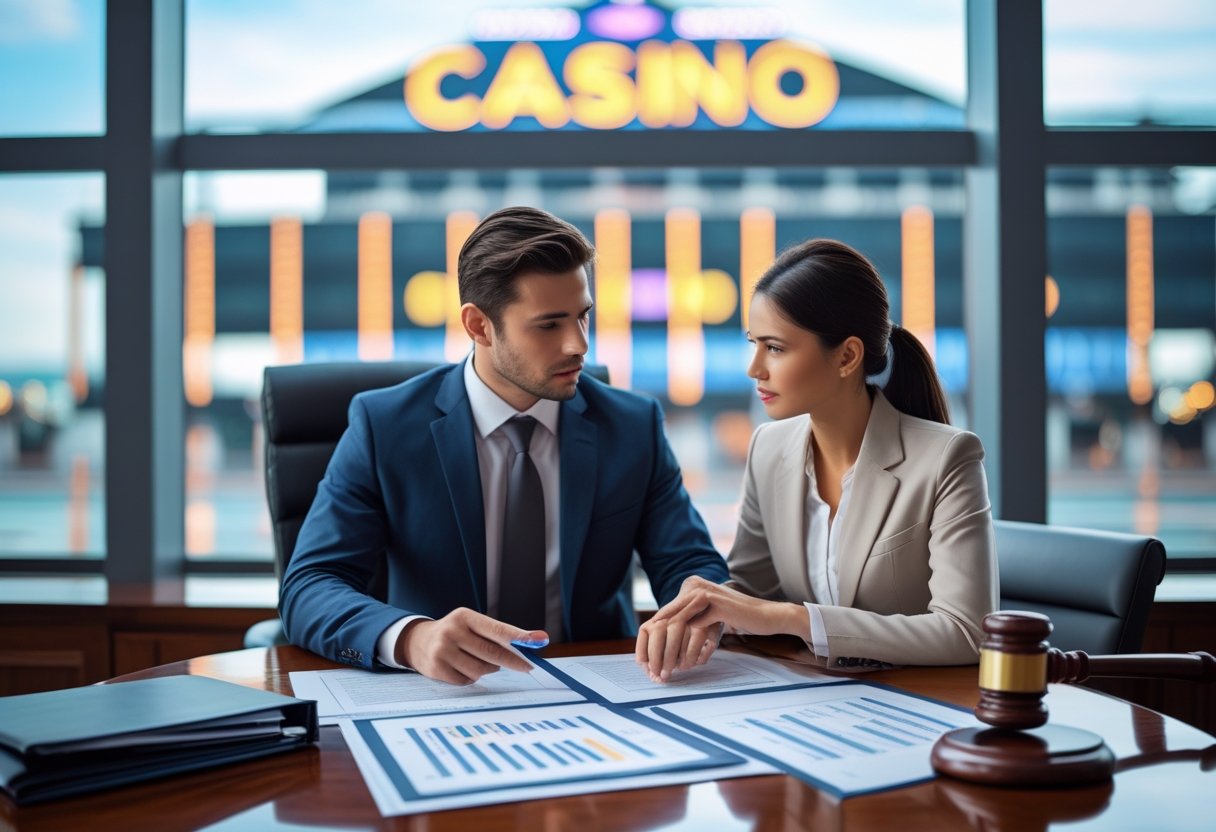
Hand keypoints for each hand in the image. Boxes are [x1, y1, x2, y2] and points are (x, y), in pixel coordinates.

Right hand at [397, 607, 548, 684]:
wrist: (417, 641)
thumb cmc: (454, 633)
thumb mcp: (471, 625)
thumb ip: (496, 634)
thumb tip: (531, 642)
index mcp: (465, 616)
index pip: (498, 629)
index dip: (520, 637)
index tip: (539, 641)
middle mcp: (452, 631)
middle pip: (492, 652)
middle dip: (513, 661)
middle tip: (527, 666)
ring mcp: (443, 651)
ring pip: (481, 670)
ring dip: (486, 669)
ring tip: (476, 660)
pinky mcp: (437, 669)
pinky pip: (467, 680)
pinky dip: (470, 677)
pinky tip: (462, 668)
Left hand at [636, 576, 807, 681]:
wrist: (768, 616)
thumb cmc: (737, 619)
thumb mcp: (707, 618)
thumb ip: (687, 622)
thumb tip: (659, 645)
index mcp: (688, 587)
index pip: (660, 617)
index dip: (650, 642)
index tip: (646, 664)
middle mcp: (693, 586)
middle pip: (664, 621)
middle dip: (656, 650)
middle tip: (653, 672)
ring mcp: (704, 593)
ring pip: (676, 626)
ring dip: (669, 653)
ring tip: (668, 672)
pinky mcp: (716, 605)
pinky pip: (694, 630)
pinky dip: (689, 650)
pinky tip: (689, 665)